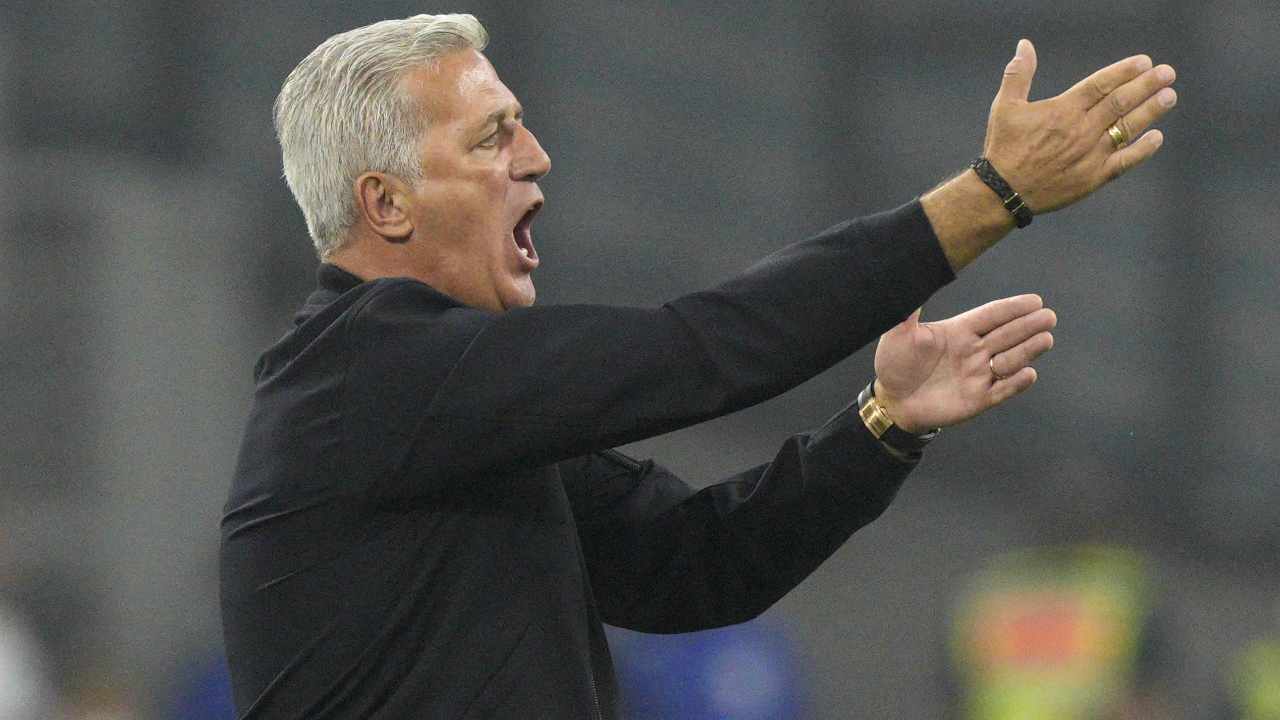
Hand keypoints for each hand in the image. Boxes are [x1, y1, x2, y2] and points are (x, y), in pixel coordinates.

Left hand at [872, 294, 1055, 432]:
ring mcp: (979, 374)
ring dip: (1028, 350)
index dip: (1013, 308)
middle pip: (1008, 334)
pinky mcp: (979, 399)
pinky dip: (1016, 382)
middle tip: (1048, 316)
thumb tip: (910, 279)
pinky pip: (1003, 390)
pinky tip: (1027, 373)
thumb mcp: (897, 335)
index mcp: (959, 331)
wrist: (892, 401)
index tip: (1035, 300)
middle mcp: (974, 350)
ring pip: (1011, 359)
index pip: (991, 315)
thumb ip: (907, 312)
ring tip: (1045, 339)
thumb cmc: (895, 365)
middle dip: (1029, 325)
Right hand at [983, 39, 1177, 212]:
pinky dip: (1143, 150)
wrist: (1002, 192)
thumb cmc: (1003, 147)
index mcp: (1063, 110)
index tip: (1144, 62)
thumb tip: (1025, 44)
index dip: (1124, 71)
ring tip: (1169, 96)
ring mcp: (1090, 154)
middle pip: (1121, 102)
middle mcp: (1082, 130)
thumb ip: (1018, 74)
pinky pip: (1125, 161)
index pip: (1101, 85)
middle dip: (1147, 85)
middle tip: (1167, 73)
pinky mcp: (1093, 177)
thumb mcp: (1005, 106)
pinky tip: (1156, 137)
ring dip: (1151, 111)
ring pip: (1128, 128)